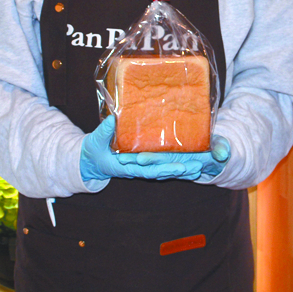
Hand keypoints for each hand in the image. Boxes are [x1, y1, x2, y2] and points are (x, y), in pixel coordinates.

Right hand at [80, 116, 227, 180]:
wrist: (91, 161)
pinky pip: (161, 166)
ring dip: (181, 170)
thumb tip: (113, 119)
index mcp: (127, 167)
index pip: (148, 170)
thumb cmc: (92, 151)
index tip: (179, 168)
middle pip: (161, 172)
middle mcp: (137, 169)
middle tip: (198, 167)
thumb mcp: (95, 141)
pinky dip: (174, 166)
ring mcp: (142, 167)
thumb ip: (104, 131)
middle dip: (179, 171)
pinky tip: (190, 162)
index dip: (164, 170)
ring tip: (201, 166)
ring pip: (164, 171)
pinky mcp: (144, 162)